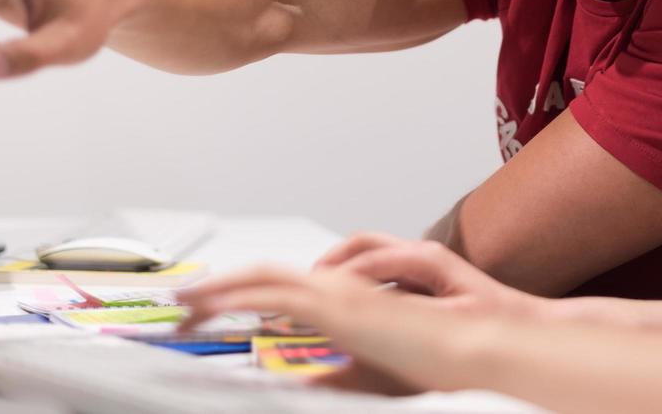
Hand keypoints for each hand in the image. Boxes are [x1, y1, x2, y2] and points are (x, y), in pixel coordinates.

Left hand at [177, 264, 490, 395]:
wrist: (479, 351)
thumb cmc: (440, 360)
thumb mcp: (370, 372)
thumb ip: (333, 375)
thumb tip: (298, 384)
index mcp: (346, 305)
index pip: (285, 289)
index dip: (245, 295)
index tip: (212, 311)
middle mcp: (340, 289)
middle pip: (267, 276)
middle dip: (221, 287)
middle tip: (183, 303)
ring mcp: (340, 291)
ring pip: (266, 276)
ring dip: (223, 286)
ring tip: (188, 302)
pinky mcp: (341, 302)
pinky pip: (279, 289)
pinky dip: (241, 292)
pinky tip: (216, 304)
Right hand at [314, 233, 543, 318]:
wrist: (527, 322)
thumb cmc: (496, 321)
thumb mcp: (450, 322)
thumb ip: (407, 318)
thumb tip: (370, 317)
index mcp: (427, 259)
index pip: (369, 259)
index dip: (336, 278)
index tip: (312, 292)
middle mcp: (421, 254)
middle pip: (361, 244)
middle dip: (329, 264)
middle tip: (302, 286)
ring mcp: (420, 263)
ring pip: (367, 252)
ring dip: (339, 268)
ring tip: (315, 291)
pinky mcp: (420, 277)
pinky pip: (377, 268)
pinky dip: (353, 278)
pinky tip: (344, 300)